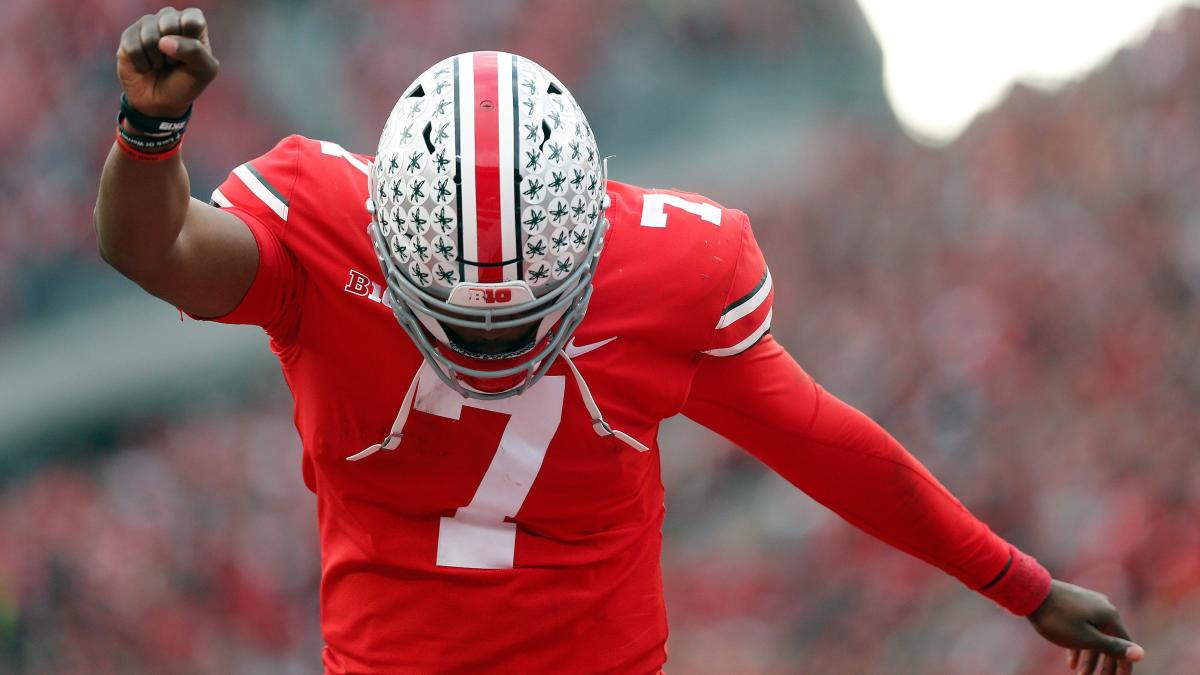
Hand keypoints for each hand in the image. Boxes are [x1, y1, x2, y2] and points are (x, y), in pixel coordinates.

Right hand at [117, 7, 217, 118]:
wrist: (161, 103)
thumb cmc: (186, 83)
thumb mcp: (204, 71)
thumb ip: (195, 51)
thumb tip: (163, 41)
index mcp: (192, 24)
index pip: (192, 19)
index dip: (190, 38)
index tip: (191, 53)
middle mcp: (168, 19)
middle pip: (169, 22)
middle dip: (173, 51)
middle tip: (174, 62)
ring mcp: (147, 26)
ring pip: (150, 36)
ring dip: (157, 60)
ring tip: (160, 65)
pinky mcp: (129, 37)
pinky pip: (133, 47)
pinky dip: (142, 64)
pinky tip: (146, 67)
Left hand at [1027, 579, 1143, 674]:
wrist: (1030, 592)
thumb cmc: (1058, 619)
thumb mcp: (1086, 639)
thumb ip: (1113, 648)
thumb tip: (1141, 654)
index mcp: (1110, 616)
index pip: (1125, 645)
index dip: (1124, 665)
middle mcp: (1103, 607)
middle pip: (1110, 641)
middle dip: (1105, 664)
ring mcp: (1088, 604)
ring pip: (1094, 636)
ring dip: (1090, 658)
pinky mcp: (1074, 604)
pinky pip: (1082, 628)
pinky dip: (1078, 645)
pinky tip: (1071, 662)